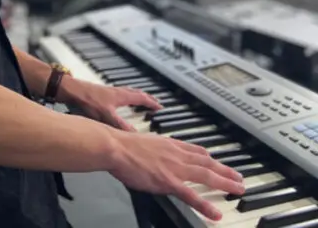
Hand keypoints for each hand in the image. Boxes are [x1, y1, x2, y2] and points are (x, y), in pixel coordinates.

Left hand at [61, 79, 162, 131]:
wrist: (69, 90)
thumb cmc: (87, 100)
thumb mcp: (107, 116)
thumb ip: (121, 126)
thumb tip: (135, 135)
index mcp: (121, 96)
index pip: (142, 98)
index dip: (152, 103)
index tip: (160, 107)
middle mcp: (116, 92)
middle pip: (135, 93)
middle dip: (146, 98)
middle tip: (153, 103)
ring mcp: (107, 92)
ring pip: (126, 93)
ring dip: (135, 97)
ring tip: (138, 102)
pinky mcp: (99, 94)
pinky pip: (117, 95)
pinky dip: (122, 99)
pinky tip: (116, 105)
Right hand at [108, 131, 244, 220]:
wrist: (116, 148)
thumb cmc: (121, 145)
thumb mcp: (141, 140)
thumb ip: (151, 147)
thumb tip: (149, 151)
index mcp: (169, 145)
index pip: (195, 150)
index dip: (208, 156)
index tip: (216, 159)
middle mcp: (177, 155)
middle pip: (207, 163)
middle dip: (225, 170)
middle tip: (238, 177)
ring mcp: (175, 169)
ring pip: (207, 176)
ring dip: (225, 183)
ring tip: (238, 189)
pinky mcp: (169, 182)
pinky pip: (191, 196)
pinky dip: (205, 205)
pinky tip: (215, 214)